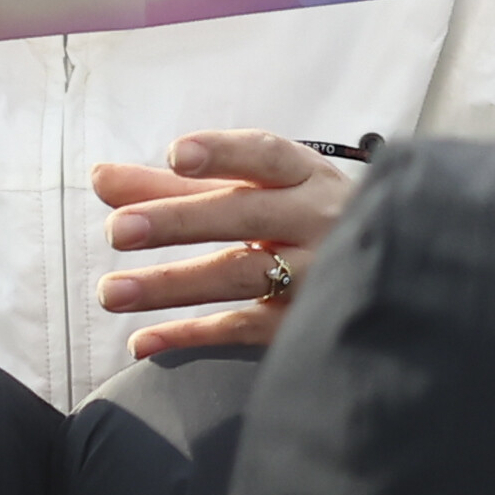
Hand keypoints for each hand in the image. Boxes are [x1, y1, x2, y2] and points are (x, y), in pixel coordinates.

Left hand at [92, 131, 350, 357]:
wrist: (392, 271)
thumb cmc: (307, 220)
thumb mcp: (259, 192)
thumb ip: (180, 187)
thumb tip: (101, 178)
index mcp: (307, 177)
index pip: (267, 156)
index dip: (223, 153)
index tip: (176, 154)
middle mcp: (317, 220)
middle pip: (247, 215)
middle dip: (179, 219)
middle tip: (117, 230)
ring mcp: (317, 273)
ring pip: (243, 274)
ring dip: (173, 283)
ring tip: (111, 292)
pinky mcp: (306, 322)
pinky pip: (245, 327)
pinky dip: (191, 335)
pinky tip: (143, 341)